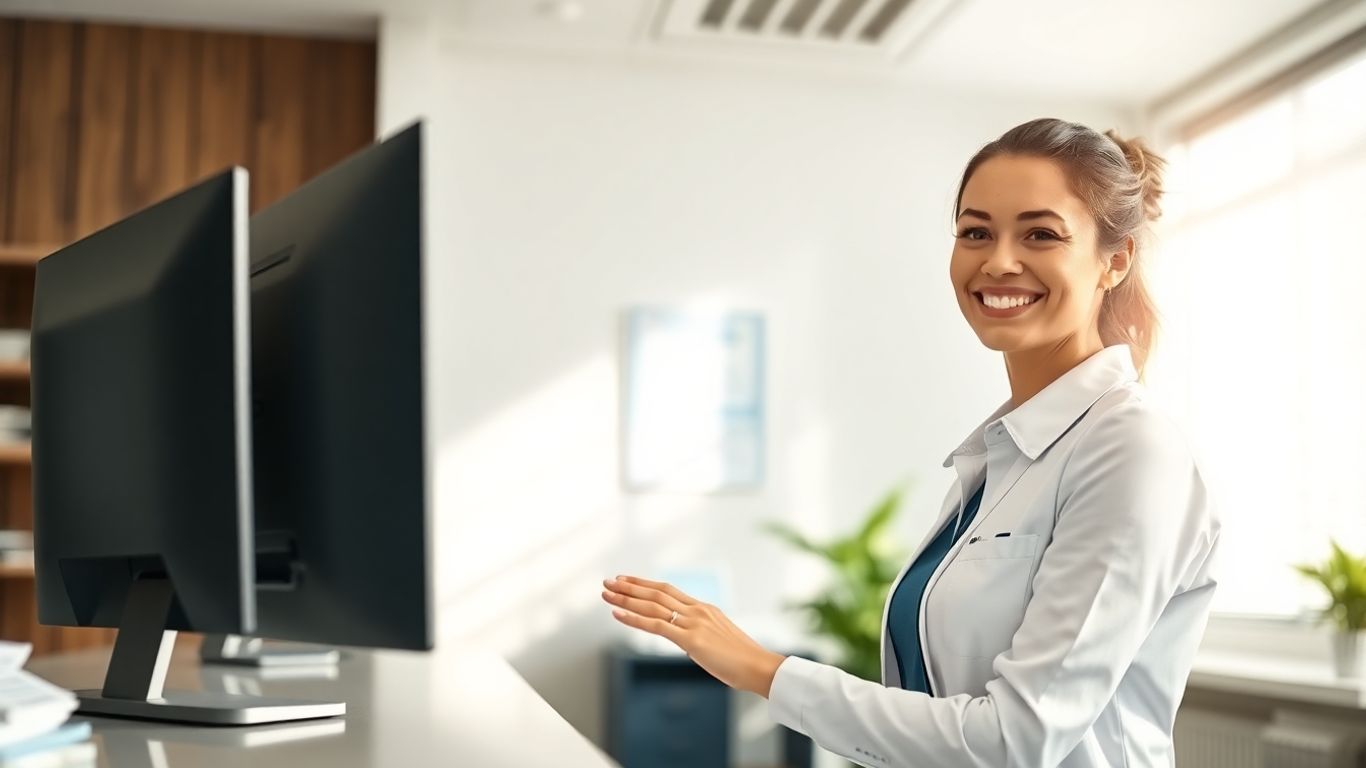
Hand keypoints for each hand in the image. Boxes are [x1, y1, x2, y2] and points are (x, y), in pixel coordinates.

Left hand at [601, 575, 786, 697]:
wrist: (759, 666)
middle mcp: (697, 610)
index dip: (645, 584)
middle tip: (608, 581)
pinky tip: (617, 613)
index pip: (668, 590)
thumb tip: (690, 640)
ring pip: (653, 605)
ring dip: (626, 598)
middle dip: (629, 587)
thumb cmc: (743, 658)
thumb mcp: (720, 639)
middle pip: (657, 593)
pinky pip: (657, 626)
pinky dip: (634, 618)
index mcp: (704, 608)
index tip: (627, 580)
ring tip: (606, 593)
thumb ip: (703, 634)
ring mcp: (694, 623)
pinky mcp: (691, 640)